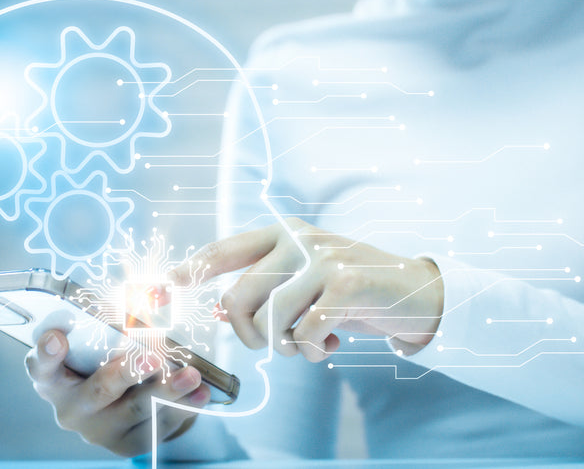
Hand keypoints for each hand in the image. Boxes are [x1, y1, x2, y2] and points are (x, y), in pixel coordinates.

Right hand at [24, 329, 210, 456]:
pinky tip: (200, 393)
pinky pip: (157, 427)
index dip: (46, 353)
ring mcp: (99, 431)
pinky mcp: (127, 444)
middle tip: (151, 359)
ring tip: (191, 375)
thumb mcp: (94, 344)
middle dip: (127, 374)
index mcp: (53, 379)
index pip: (41, 366)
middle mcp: (71, 409)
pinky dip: (183, 408)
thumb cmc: (98, 363)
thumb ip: (107, 323)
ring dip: (167, 391)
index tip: (58, 337)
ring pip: (135, 411)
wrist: (111, 409)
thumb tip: (146, 287)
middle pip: (98, 391)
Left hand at [167, 218, 443, 361]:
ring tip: (306, 345)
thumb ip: (266, 286)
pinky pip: (304, 331)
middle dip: (249, 335)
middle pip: (238, 296)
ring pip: (270, 318)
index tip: (169, 284)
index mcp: (282, 233)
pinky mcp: (346, 282)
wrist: (414, 290)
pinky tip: (328, 345)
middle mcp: (297, 239)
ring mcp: (322, 258)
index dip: (194, 267)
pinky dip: (310, 350)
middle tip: (273, 345)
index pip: (226, 249)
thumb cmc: (349, 290)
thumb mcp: (305, 279)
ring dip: (284, 347)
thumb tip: (216, 308)